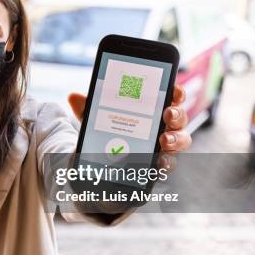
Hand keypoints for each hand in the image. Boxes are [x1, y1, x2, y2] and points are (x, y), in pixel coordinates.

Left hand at [67, 85, 191, 153]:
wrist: (103, 162)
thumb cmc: (109, 131)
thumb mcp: (97, 119)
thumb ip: (89, 108)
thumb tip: (73, 97)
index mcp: (153, 108)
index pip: (171, 97)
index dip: (177, 93)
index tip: (174, 91)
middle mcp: (164, 125)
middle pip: (180, 118)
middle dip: (177, 115)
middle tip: (167, 114)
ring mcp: (164, 145)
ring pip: (181, 140)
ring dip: (176, 139)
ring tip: (164, 140)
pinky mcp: (159, 163)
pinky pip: (169, 163)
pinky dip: (166, 162)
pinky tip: (158, 163)